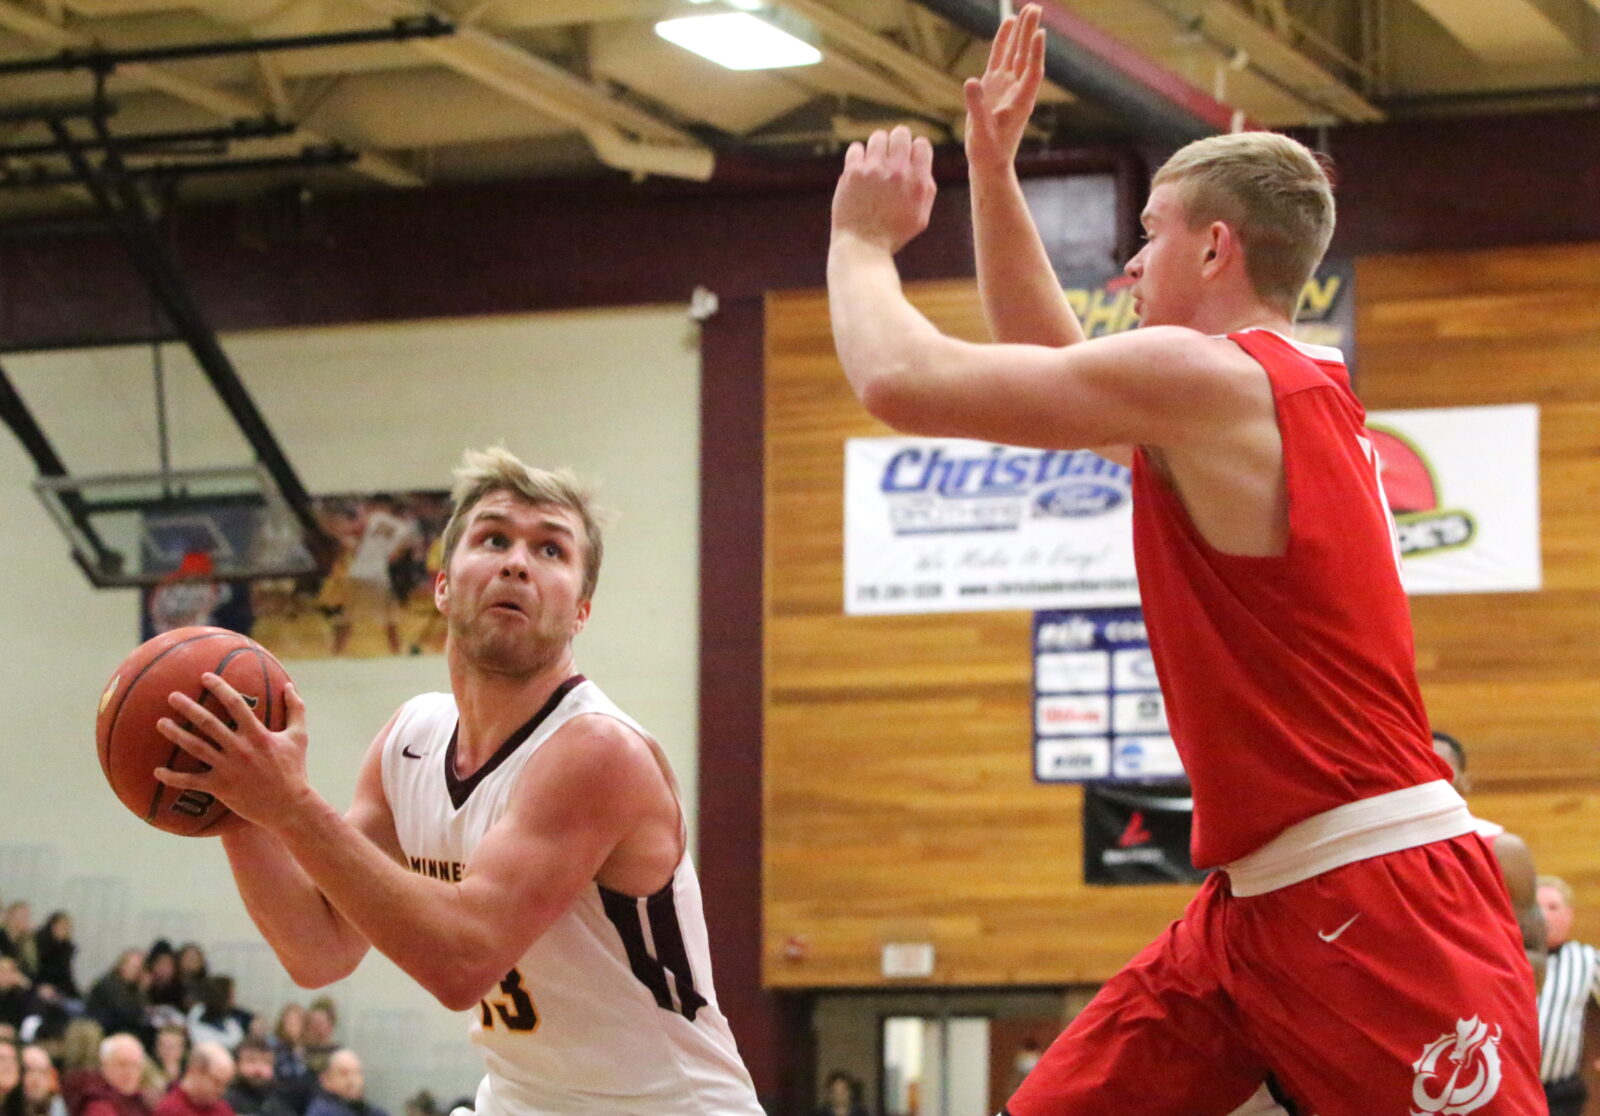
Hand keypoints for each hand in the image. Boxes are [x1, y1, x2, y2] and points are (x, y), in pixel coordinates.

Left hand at [155, 673, 311, 828]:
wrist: (288, 807)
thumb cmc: (294, 769)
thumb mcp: (299, 737)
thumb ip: (296, 709)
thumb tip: (289, 684)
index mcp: (258, 735)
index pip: (236, 705)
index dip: (219, 688)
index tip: (205, 677)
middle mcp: (240, 749)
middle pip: (208, 724)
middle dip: (189, 708)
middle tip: (172, 696)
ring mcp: (228, 768)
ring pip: (196, 748)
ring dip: (176, 734)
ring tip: (161, 722)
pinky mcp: (220, 787)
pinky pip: (191, 781)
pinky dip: (173, 777)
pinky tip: (157, 771)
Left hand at [831, 125, 935, 253]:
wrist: (863, 247)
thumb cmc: (893, 234)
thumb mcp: (921, 216)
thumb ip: (925, 187)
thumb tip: (921, 162)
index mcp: (919, 181)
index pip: (922, 143)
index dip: (914, 150)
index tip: (907, 160)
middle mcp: (898, 172)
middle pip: (901, 133)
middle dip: (897, 142)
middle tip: (890, 157)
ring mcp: (874, 170)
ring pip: (878, 137)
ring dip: (877, 147)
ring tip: (875, 163)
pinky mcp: (853, 172)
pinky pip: (856, 148)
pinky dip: (858, 156)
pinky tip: (860, 169)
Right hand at [964, 4, 1044, 173]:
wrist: (989, 162)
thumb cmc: (988, 152)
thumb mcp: (981, 131)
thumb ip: (977, 107)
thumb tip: (971, 81)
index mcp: (1020, 102)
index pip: (1031, 73)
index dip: (1035, 53)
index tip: (1040, 32)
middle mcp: (1016, 90)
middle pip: (1025, 56)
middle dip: (1029, 32)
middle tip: (1035, 8)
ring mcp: (1005, 86)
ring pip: (1014, 53)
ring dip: (1020, 32)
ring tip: (1027, 10)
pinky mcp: (994, 86)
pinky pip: (999, 59)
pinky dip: (1004, 41)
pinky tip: (1007, 24)